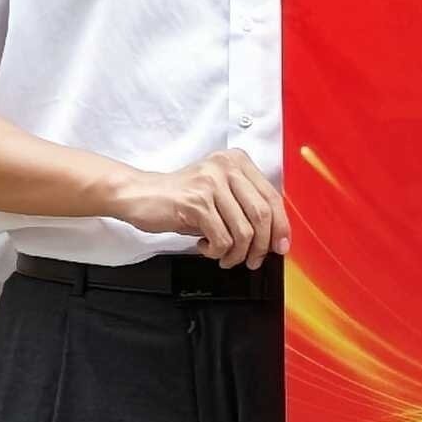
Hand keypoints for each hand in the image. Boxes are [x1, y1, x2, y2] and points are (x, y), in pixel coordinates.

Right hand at [106, 151, 284, 266]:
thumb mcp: (219, 193)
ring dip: (236, 254)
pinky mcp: (196, 203)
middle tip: (251, 260)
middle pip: (262, 216)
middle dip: (261, 246)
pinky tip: (205, 246)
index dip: (281, 227)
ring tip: (224, 256)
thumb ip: (245, 205)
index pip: (272, 197)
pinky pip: (222, 239)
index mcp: (237, 161)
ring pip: (243, 232)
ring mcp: (211, 184)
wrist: (140, 194)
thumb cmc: (181, 198)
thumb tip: (274, 236)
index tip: (280, 247)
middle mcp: (227, 167)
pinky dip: (217, 251)